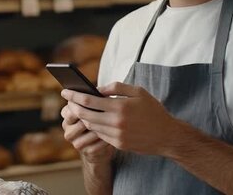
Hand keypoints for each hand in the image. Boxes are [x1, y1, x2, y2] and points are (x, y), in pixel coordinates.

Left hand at [61, 82, 182, 156]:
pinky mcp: (118, 144)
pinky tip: (92, 119)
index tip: (65, 91)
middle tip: (68, 100)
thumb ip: (116, 87)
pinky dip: (94, 126)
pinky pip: (99, 134)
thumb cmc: (152, 110)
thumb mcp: (138, 91)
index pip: (89, 100)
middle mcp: (116, 122)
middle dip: (74, 107)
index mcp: (120, 106)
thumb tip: (97, 88)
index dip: (74, 95)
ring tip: (78, 109)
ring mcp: (117, 135)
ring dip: (82, 117)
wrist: (167, 135)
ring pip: (91, 126)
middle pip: (85, 115)